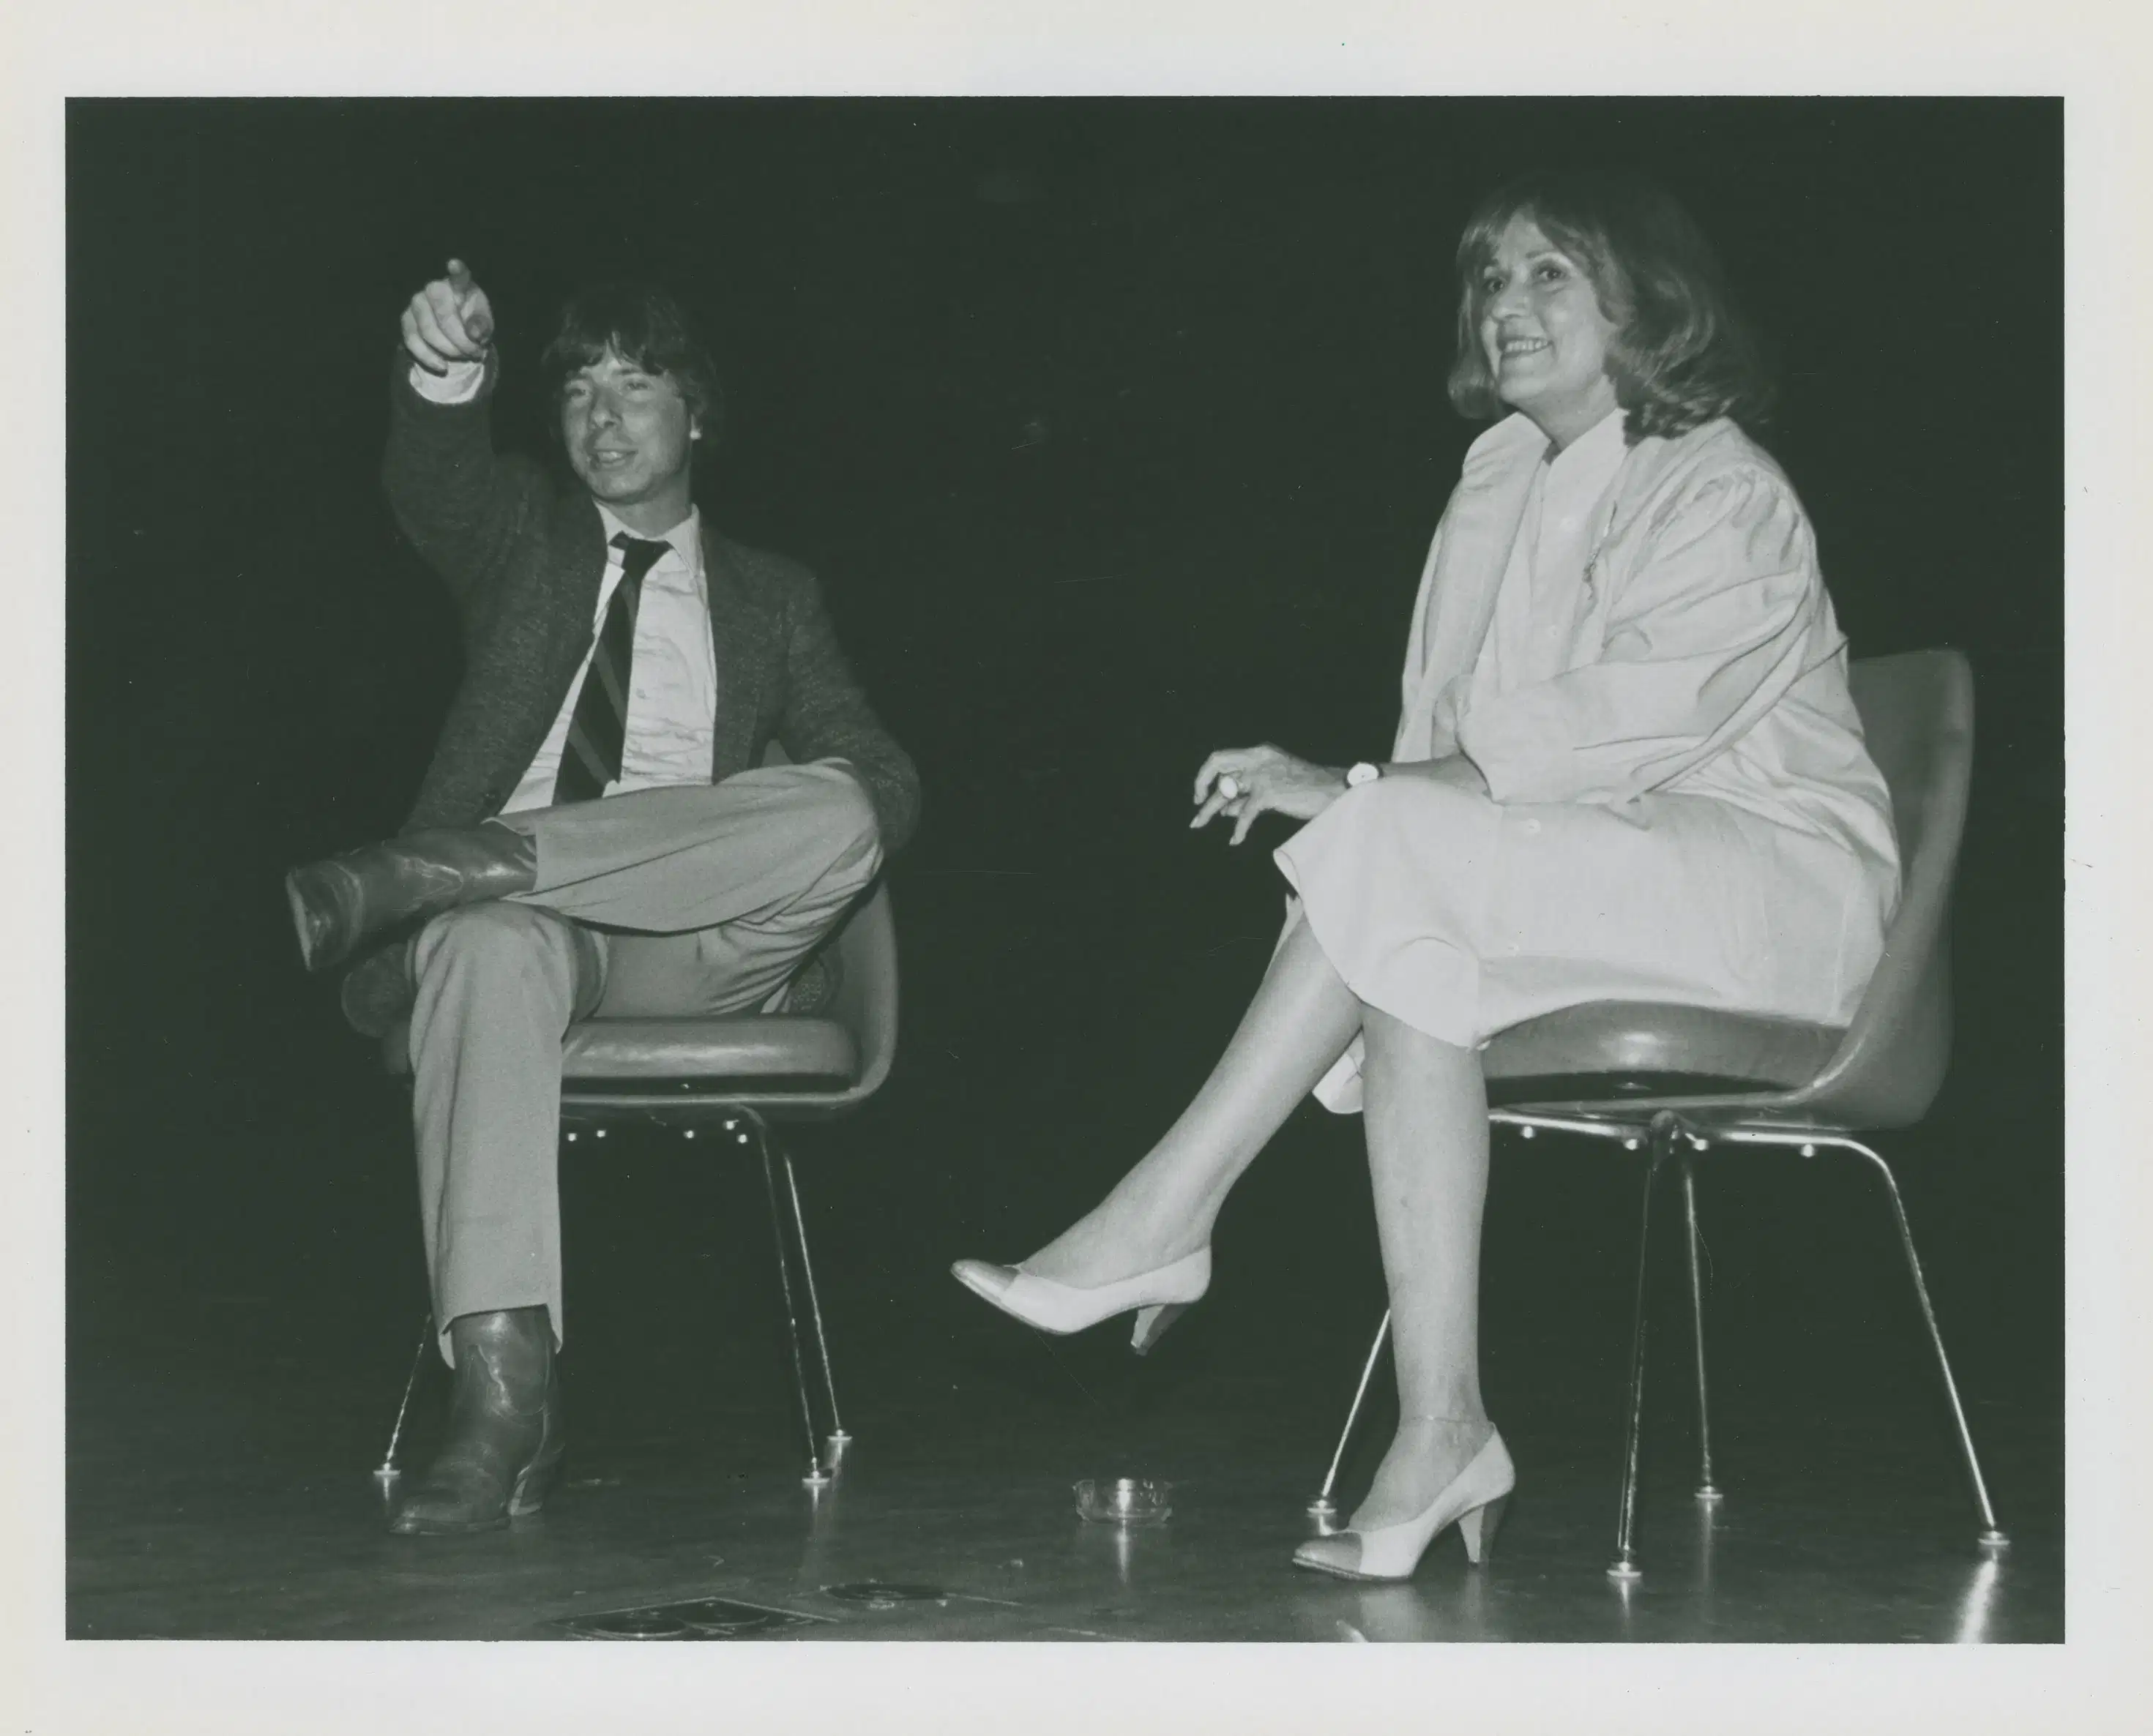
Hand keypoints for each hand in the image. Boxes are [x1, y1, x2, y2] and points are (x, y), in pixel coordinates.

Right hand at [400, 258, 494, 373]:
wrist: (455, 331)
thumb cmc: (472, 321)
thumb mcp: (484, 324)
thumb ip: (482, 326)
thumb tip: (474, 334)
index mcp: (459, 285)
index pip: (460, 276)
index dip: (457, 271)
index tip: (454, 264)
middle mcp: (434, 289)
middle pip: (445, 317)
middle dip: (462, 342)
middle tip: (476, 352)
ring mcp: (417, 303)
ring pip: (429, 332)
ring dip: (449, 351)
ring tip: (464, 356)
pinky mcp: (406, 319)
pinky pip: (412, 341)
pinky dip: (429, 358)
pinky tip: (443, 366)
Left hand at [1191, 744, 1346, 845]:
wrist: (1335, 790)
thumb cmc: (1308, 790)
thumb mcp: (1274, 788)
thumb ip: (1248, 794)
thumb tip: (1224, 809)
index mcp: (1259, 753)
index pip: (1223, 757)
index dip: (1208, 773)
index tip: (1201, 792)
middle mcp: (1258, 758)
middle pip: (1217, 763)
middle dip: (1200, 783)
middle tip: (1195, 804)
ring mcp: (1263, 774)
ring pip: (1226, 791)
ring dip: (1208, 810)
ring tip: (1197, 824)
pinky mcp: (1269, 792)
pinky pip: (1245, 813)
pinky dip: (1238, 828)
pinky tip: (1235, 840)